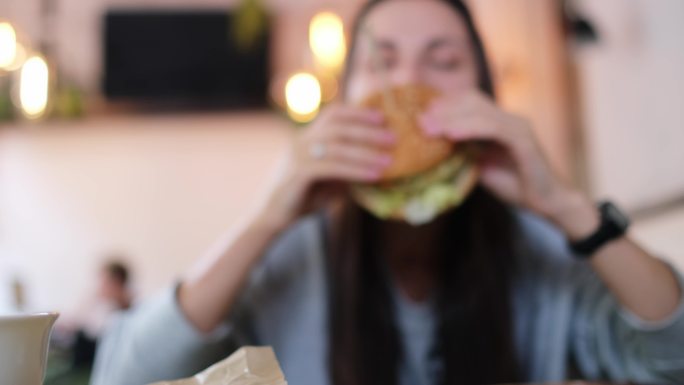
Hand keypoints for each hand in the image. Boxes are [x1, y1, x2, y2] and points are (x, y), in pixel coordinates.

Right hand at [257, 104, 395, 228]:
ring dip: (366, 152)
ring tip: (388, 160)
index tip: (381, 116)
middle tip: (392, 138)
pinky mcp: (298, 174)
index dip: (357, 112)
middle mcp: (301, 142)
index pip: (333, 115)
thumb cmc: (302, 198)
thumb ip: (345, 169)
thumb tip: (377, 164)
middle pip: (338, 127)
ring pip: (336, 146)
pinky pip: (331, 167)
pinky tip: (373, 176)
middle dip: (367, 130)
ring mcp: (298, 156)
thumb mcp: (329, 179)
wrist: (273, 217)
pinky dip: (355, 170)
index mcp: (308, 137)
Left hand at [418, 89, 573, 220]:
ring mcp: (517, 127)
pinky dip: (470, 128)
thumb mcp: (479, 166)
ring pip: (479, 111)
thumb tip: (432, 149)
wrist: (546, 202)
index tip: (417, 116)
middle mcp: (508, 119)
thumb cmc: (514, 185)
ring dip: (450, 118)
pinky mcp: (524, 141)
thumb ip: (462, 153)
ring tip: (428, 128)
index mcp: (497, 123)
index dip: (442, 105)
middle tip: (417, 122)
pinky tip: (451, 135)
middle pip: (470, 100)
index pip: (466, 101)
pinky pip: (494, 128)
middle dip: (441, 108)